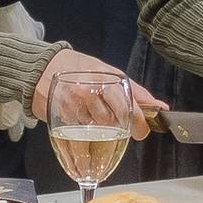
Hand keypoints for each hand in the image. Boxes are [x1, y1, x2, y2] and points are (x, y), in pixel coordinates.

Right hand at [32, 49, 160, 137]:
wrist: (42, 68)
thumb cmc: (80, 70)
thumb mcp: (109, 74)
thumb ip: (135, 92)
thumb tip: (160, 107)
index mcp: (105, 78)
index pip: (127, 108)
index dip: (139, 125)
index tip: (141, 132)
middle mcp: (89, 91)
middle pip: (112, 124)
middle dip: (117, 129)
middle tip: (114, 126)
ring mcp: (73, 105)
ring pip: (96, 131)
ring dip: (99, 132)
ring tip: (93, 118)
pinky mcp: (59, 118)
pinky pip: (78, 134)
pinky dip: (82, 134)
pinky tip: (79, 123)